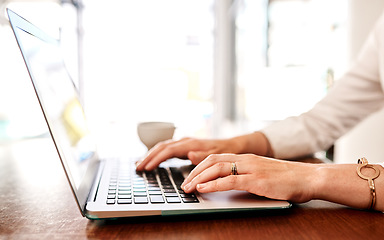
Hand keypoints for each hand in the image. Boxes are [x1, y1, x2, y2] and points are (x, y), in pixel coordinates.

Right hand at [136, 137, 242, 170]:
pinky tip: (154, 160)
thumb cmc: (225, 152)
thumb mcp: (216, 156)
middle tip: (138, 167)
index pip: (168, 151)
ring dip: (151, 154)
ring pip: (163, 146)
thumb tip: (189, 155)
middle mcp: (186, 141)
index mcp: (190, 144)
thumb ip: (202, 156)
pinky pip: (168, 148)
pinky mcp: (186, 146)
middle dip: (149, 157)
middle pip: (162, 147)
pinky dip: (158, 153)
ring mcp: (185, 143)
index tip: (146, 168)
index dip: (155, 159)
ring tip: (140, 164)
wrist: (233, 146)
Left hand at [181, 154, 316, 202]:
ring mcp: (251, 168)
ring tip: (188, 187)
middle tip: (184, 184)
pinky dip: (213, 184)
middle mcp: (246, 160)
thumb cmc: (288, 178)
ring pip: (217, 169)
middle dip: (195, 172)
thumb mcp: (263, 173)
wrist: (309, 177)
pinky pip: (230, 180)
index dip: (200, 166)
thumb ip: (247, 175)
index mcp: (246, 158)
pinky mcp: (256, 180)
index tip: (190, 176)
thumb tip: (230, 183)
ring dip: (199, 178)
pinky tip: (203, 188)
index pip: (217, 157)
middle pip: (212, 161)